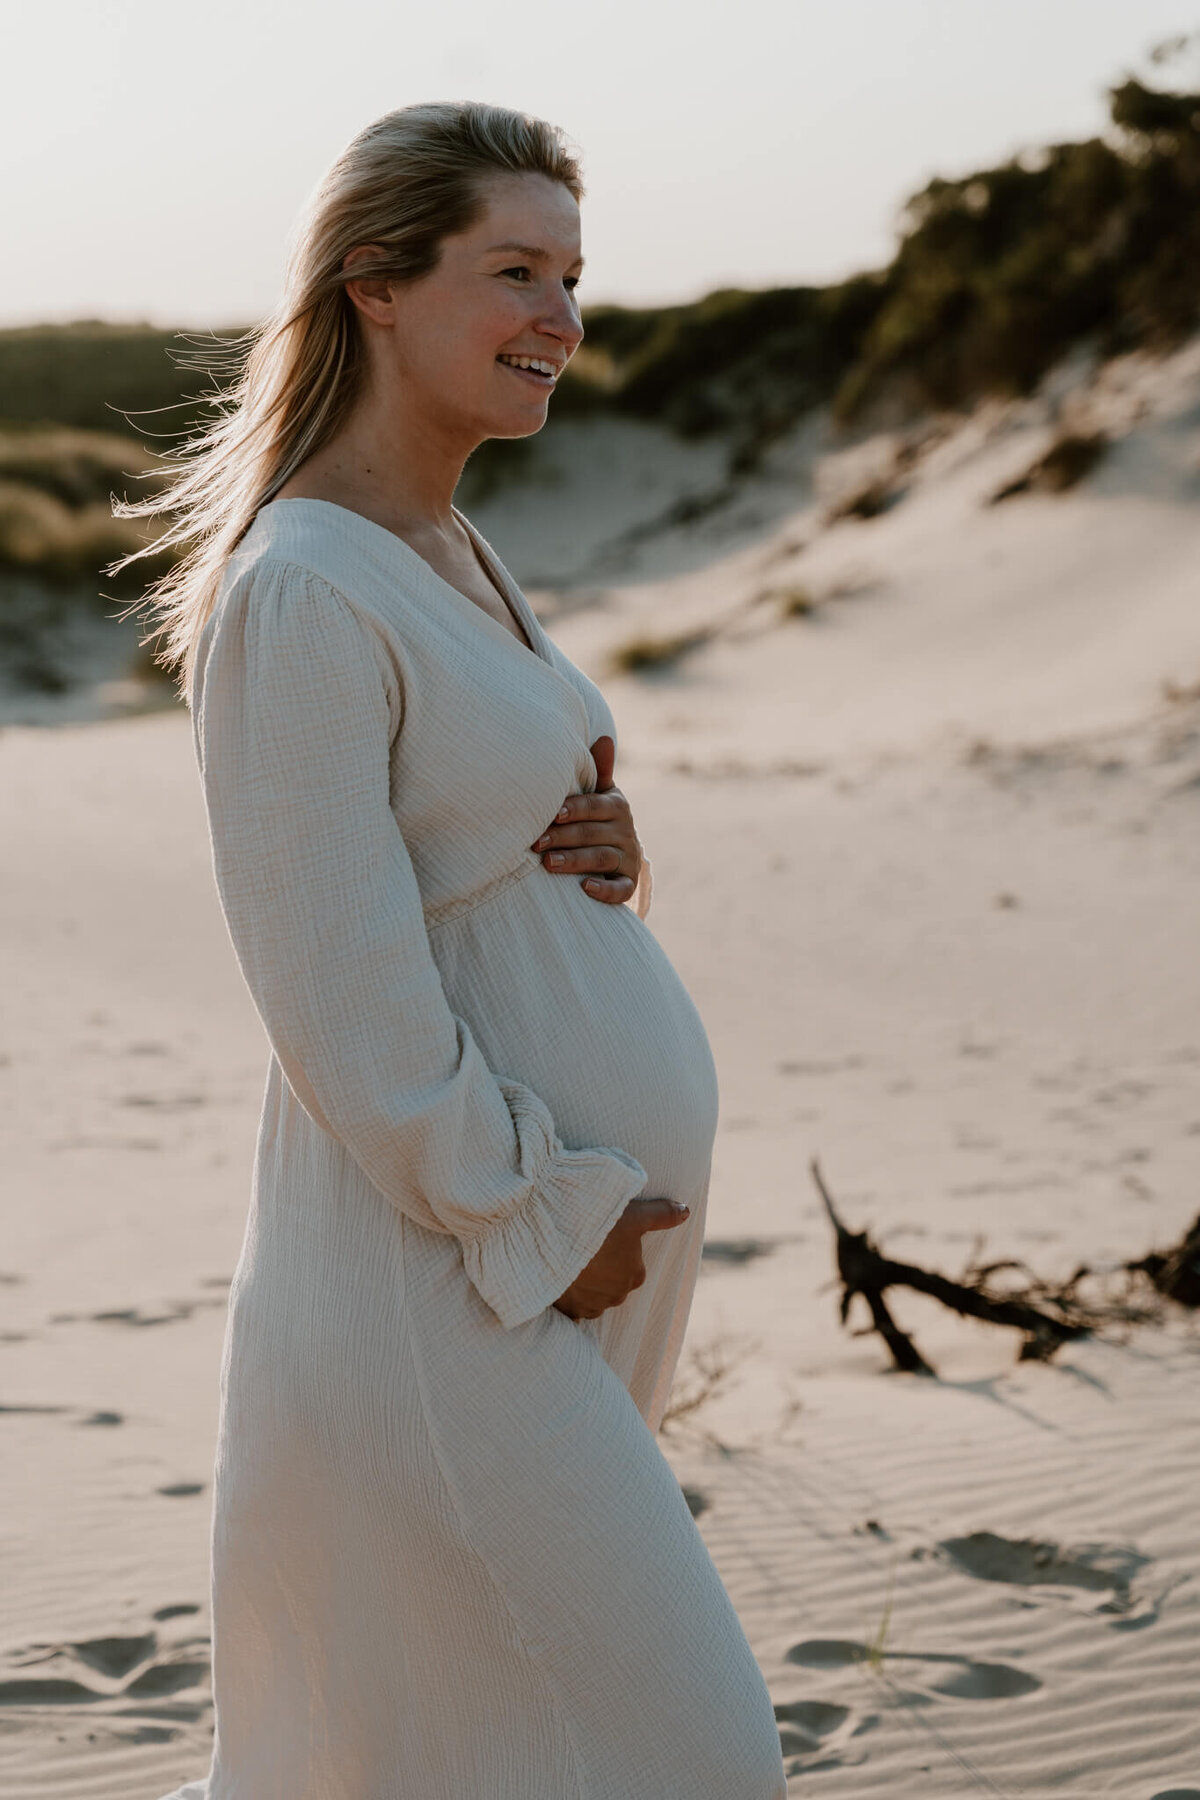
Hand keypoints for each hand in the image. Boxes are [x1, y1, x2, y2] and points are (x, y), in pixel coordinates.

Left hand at [530, 735, 643, 905]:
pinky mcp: (628, 883)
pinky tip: (584, 888)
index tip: (553, 814)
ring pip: (603, 859)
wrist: (621, 854)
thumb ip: (599, 771)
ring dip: (576, 861)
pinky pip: (621, 889)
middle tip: (536, 843)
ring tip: (549, 864)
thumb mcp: (601, 795)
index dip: (575, 810)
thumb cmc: (598, 819)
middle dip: (564, 838)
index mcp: (616, 807)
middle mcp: (626, 832)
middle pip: (594, 834)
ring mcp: (628, 858)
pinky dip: (605, 890)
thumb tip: (603, 737)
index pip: (596, 807)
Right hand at [553, 1197, 690, 1320]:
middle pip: (613, 1284)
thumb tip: (686, 1212)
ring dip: (586, 1286)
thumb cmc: (601, 1227)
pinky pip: (573, 1309)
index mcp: (635, 1275)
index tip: (605, 1241)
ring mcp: (594, 1305)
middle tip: (587, 1250)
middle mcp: (618, 1295)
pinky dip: (570, 1300)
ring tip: (574, 1264)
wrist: (559, 1242)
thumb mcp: (635, 1214)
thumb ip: (661, 1215)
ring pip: (594, 1298)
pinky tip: (563, 1282)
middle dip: (603, 1273)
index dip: (619, 1254)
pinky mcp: (571, 1311)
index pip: (632, 1268)